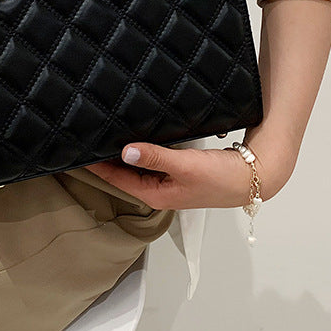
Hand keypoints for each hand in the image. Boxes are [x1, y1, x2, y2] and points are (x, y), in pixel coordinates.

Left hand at [83, 141, 292, 210]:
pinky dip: (142, 149)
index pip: (117, 179)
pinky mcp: (180, 170)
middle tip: (84, 140)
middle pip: (124, 174)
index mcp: (156, 195)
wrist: (254, 177)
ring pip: (138, 166)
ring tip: (103, 135)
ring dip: (123, 153)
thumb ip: (155, 157)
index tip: (77, 154)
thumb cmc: (221, 178)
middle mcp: (160, 190)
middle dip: (105, 159)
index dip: (97, 166)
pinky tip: (136, 136)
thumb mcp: (185, 166)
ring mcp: (170, 181)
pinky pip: (153, 159)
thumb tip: (125, 151)